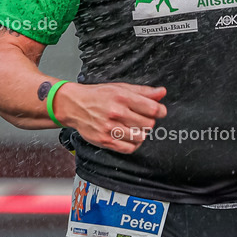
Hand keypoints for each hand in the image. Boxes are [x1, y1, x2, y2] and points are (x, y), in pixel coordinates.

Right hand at [53, 82, 167, 153]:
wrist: (74, 105)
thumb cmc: (99, 96)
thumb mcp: (121, 88)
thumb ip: (144, 92)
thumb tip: (162, 92)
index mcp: (122, 97)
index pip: (152, 108)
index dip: (160, 111)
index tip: (160, 111)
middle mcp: (116, 113)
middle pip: (148, 124)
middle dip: (149, 121)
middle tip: (142, 118)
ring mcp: (110, 128)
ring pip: (140, 137)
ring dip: (141, 133)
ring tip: (135, 127)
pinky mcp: (105, 140)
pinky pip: (129, 148)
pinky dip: (133, 144)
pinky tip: (129, 136)